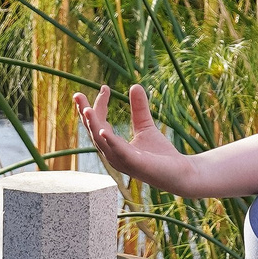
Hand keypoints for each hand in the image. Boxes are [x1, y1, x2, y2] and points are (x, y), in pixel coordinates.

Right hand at [73, 84, 202, 197]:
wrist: (180, 173)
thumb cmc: (160, 155)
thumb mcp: (146, 127)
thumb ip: (139, 109)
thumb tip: (134, 85)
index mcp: (113, 147)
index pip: (99, 124)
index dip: (99, 106)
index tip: (104, 87)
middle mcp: (113, 155)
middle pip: (94, 132)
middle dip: (85, 114)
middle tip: (77, 95)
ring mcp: (122, 161)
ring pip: (102, 142)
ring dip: (93, 126)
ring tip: (86, 109)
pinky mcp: (135, 165)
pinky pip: (119, 153)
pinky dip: (110, 142)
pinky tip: (104, 130)